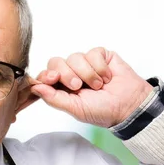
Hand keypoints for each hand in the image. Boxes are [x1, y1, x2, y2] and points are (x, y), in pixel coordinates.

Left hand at [31, 47, 152, 127]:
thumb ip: (54, 98)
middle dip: (67, 74)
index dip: (47, 75)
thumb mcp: (75, 109)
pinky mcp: (100, 56)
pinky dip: (100, 67)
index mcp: (62, 88)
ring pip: (75, 57)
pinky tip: (107, 77)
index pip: (46, 75)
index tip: (53, 79)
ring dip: (87, 73)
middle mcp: (71, 74)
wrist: (128, 106)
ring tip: (98, 85)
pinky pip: (93, 53)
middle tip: (79, 86)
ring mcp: (85, 64)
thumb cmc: (103, 111)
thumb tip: (35, 87)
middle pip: (56, 62)